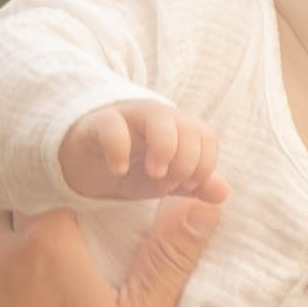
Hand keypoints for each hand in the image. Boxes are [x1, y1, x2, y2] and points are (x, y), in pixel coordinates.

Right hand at [58, 98, 226, 204]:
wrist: (85, 163)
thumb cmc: (132, 168)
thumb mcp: (166, 182)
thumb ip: (194, 186)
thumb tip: (222, 190)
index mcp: (178, 130)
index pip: (206, 137)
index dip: (203, 165)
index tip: (187, 186)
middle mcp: (158, 119)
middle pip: (189, 126)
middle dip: (186, 161)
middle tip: (169, 185)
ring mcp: (129, 117)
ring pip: (159, 116)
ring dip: (165, 148)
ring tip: (155, 174)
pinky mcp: (99, 123)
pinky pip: (113, 126)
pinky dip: (119, 149)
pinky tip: (118, 170)